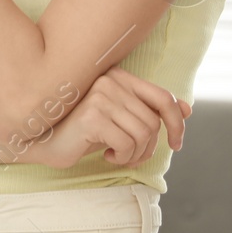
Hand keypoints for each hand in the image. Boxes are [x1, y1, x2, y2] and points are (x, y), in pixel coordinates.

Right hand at [28, 68, 190, 169]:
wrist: (43, 140)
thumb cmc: (82, 130)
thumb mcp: (120, 119)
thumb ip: (149, 111)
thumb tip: (188, 108)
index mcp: (118, 76)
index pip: (163, 98)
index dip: (177, 123)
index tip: (176, 144)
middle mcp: (110, 80)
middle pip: (153, 122)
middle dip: (147, 147)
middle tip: (130, 155)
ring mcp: (100, 96)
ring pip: (143, 134)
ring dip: (134, 154)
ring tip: (117, 155)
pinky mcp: (92, 116)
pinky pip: (127, 144)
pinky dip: (122, 157)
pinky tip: (105, 154)